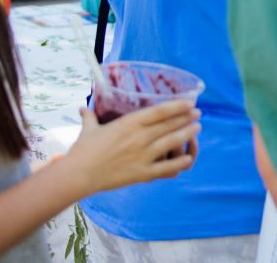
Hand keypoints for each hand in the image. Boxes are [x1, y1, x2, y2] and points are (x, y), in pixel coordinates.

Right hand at [67, 99, 199, 193]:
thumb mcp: (89, 129)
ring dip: (187, 134)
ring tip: (197, 128)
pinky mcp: (142, 173)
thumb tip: (82, 108)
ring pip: (171, 142)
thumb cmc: (83, 150)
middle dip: (186, 118)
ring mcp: (142, 155)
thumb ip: (90, 117)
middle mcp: (139, 137)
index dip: (177, 106)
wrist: (78, 174)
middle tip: (198, 113)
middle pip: (169, 125)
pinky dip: (179, 162)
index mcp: (129, 123)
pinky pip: (166, 167)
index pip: (159, 112)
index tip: (189, 102)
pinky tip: (188, 158)